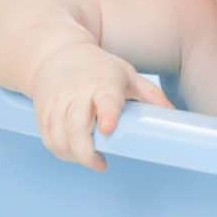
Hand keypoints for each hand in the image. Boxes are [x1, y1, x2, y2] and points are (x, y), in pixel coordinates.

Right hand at [29, 43, 173, 170]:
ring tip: (90, 159)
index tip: (108, 129)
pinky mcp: (42, 111)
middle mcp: (78, 92)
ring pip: (59, 137)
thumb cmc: (99, 67)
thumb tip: (174, 115)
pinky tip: (72, 154)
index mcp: (104, 83)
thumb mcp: (127, 74)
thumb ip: (150, 95)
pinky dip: (60, 151)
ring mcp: (57, 102)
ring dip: (73, 155)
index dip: (107, 114)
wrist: (56, 52)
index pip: (105, 100)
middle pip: (76, 127)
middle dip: (85, 152)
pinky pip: (48, 138)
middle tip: (101, 163)